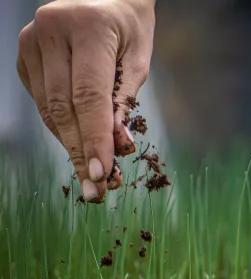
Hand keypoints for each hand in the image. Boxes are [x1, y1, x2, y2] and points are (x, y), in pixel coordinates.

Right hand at [17, 0, 154, 201]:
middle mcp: (52, 31)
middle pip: (63, 107)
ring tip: (90, 176)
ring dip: (70, 145)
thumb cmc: (129, 28)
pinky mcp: (24, 54)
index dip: (94, 139)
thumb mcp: (139, 60)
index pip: (88, 95)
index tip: (101, 173)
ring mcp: (31, 41)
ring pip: (48, 108)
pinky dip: (61, 126)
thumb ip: (125, 101)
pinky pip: (42, 101)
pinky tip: (78, 145)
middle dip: (81, 151)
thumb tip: (116, 147)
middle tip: (95, 189)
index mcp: (88, 28)